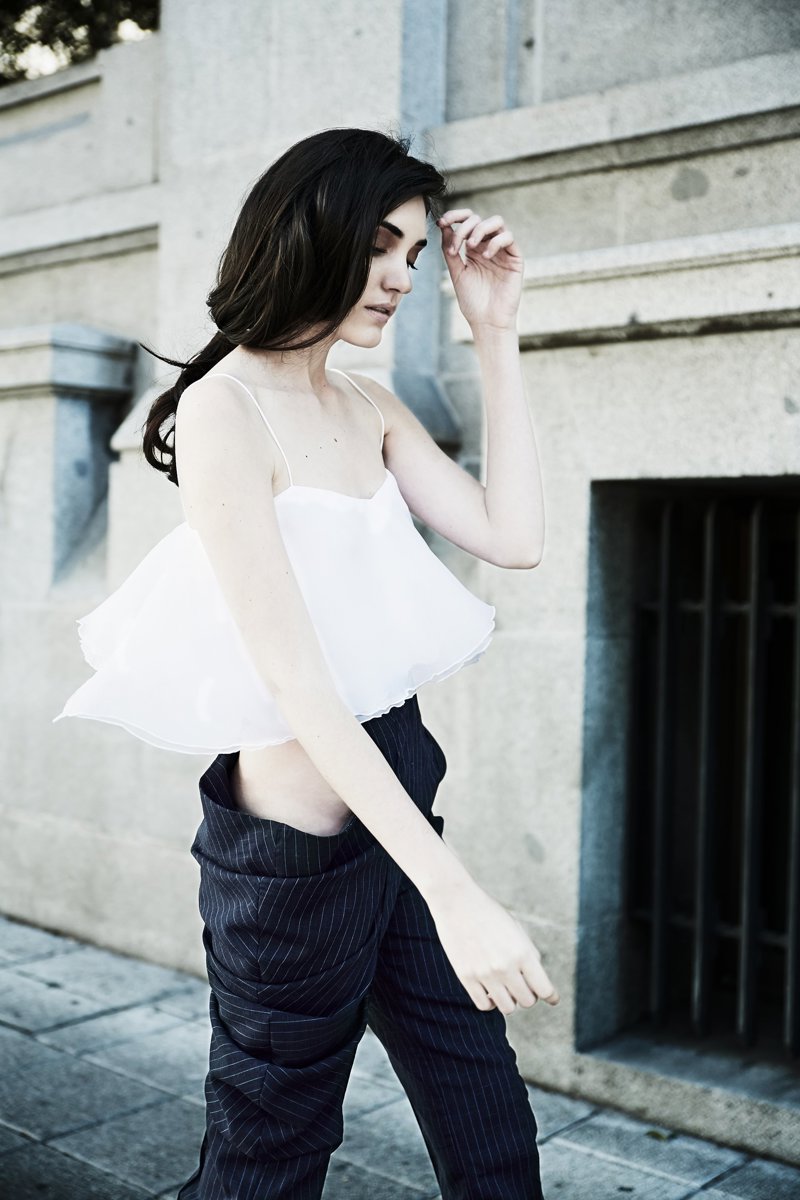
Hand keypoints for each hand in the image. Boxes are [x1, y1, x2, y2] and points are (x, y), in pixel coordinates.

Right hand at [426, 878, 559, 1013]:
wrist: (456, 901)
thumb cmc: (489, 912)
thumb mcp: (516, 928)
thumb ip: (528, 953)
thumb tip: (536, 980)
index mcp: (522, 952)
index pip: (544, 989)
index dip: (551, 996)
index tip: (552, 999)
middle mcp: (506, 966)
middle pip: (527, 1001)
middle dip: (528, 995)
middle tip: (522, 985)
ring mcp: (485, 974)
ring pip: (507, 1008)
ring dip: (510, 1000)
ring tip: (505, 988)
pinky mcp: (466, 977)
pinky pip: (484, 1005)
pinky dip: (490, 1002)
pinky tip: (489, 991)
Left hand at [437, 207, 523, 334]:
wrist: (487, 321)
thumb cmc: (472, 301)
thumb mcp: (456, 272)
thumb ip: (450, 249)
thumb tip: (443, 226)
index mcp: (473, 249)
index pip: (467, 221)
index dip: (455, 216)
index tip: (442, 223)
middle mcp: (488, 246)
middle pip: (479, 218)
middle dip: (464, 227)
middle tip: (457, 245)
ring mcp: (503, 251)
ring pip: (496, 222)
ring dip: (480, 229)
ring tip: (471, 246)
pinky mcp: (515, 258)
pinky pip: (508, 237)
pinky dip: (494, 242)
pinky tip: (485, 256)